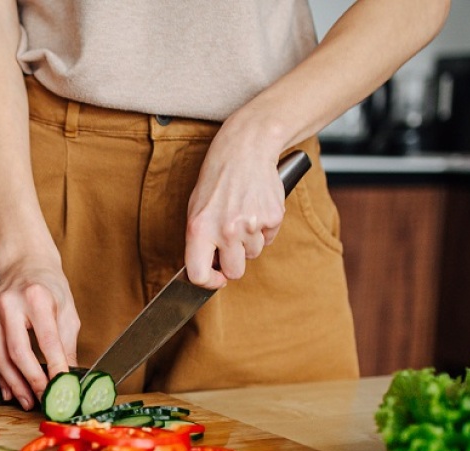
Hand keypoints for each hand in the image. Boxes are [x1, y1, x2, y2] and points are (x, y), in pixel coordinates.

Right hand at [0, 256, 78, 409]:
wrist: (24, 263)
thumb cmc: (49, 287)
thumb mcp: (67, 311)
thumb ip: (67, 345)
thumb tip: (69, 380)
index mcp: (36, 296)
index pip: (46, 340)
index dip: (55, 368)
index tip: (63, 390)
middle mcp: (8, 301)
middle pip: (17, 352)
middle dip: (31, 382)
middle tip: (42, 401)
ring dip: (14, 383)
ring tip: (27, 400)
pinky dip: (0, 373)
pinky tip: (10, 388)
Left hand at [184, 138, 285, 289]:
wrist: (244, 150)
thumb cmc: (216, 180)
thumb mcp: (196, 209)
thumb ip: (200, 240)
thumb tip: (209, 267)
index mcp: (199, 229)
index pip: (199, 274)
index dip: (208, 282)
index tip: (215, 279)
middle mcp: (225, 230)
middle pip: (235, 272)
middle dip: (234, 264)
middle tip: (231, 246)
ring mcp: (251, 225)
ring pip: (253, 255)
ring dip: (249, 242)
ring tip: (242, 216)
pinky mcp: (273, 217)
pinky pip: (269, 239)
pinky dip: (264, 229)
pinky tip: (255, 209)